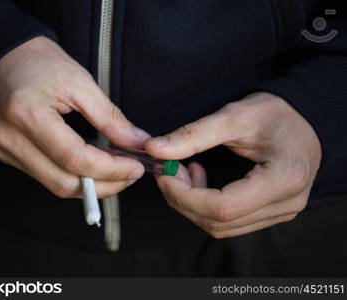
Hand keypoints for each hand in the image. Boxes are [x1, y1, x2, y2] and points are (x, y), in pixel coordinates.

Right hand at [0, 36, 149, 198]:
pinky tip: (92, 168)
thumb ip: (110, 118)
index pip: (74, 159)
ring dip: (90, 186)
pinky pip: (46, 177)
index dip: (110, 170)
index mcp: (27, 114)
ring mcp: (4, 149)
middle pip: (63, 183)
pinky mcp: (6, 154)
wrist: (3, 55)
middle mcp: (9, 138)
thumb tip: (137, 142)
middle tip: (129, 175)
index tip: (134, 168)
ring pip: (55, 186)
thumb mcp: (80, 82)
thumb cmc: (40, 62)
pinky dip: (74, 177)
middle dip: (104, 185)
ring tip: (115, 172)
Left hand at [145, 93, 321, 237]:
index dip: (185, 196)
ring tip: (184, 171)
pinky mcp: (271, 212)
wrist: (304, 119)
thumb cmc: (275, 113)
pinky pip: (230, 221)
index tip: (164, 174)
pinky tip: (199, 180)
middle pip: (219, 222)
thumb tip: (155, 149)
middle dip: (183, 199)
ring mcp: (280, 212)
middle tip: (169, 170)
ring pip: (221, 226)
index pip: (223, 207)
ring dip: (192, 204)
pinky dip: (205, 205)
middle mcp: (286, 204)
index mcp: (282, 180)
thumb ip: (193, 134)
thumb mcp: (234, 116)